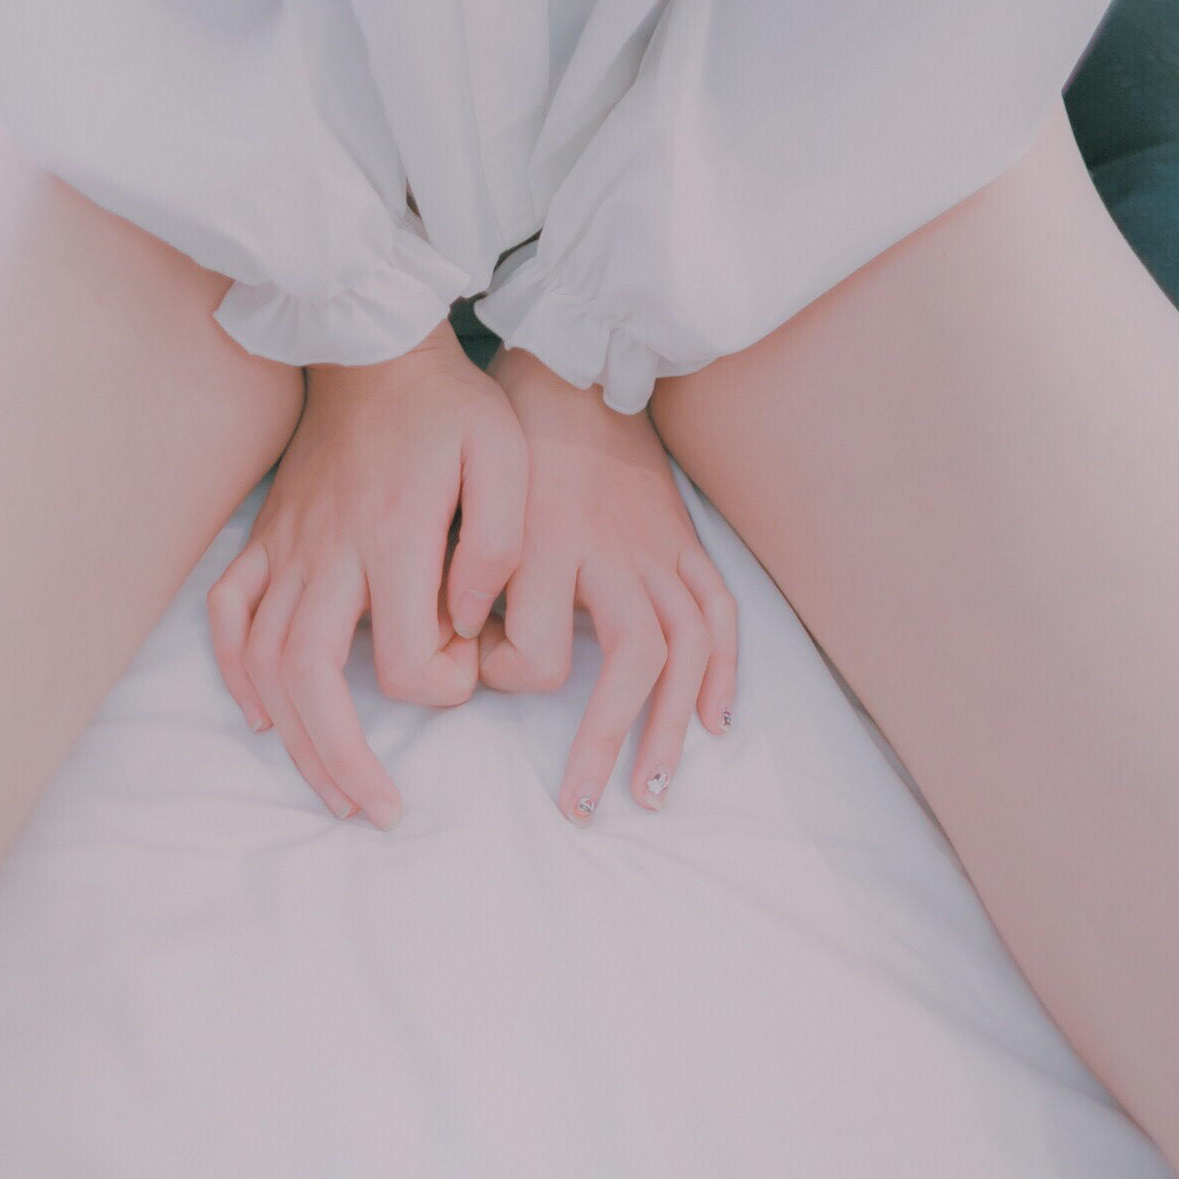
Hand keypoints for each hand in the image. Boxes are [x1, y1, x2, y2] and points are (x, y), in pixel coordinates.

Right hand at [207, 321, 526, 826]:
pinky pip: (229, 614)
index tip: (472, 662)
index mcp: (391, 540)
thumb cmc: (451, 406)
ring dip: (293, 738)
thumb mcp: (504, 456)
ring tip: (332, 789)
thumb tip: (466, 621)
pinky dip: (236, 671)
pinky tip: (263, 714)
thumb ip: (497, 543)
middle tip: (377, 811)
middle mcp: (328, 553)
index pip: (403, 660)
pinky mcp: (266, 537)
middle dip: (342, 760)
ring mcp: (287, 548)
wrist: (375, 344)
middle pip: (309, 683)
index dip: (443, 685)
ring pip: (265, 664)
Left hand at [478, 347, 737, 822]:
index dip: (506, 675)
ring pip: (682, 648)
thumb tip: (456, 655)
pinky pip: (716, 613)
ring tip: (652, 788)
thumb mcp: (461, 502)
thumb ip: (458, 578)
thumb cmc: (502, 442)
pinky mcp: (682, 542)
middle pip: (631, 658)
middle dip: (606, 738)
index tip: (478, 673)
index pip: (532, 646)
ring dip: (670, 725)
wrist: (566, 372)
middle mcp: (609, 550)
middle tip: (581, 805)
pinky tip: (714, 723)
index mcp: (543, 540)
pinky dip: (721, 672)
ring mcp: (654, 548)